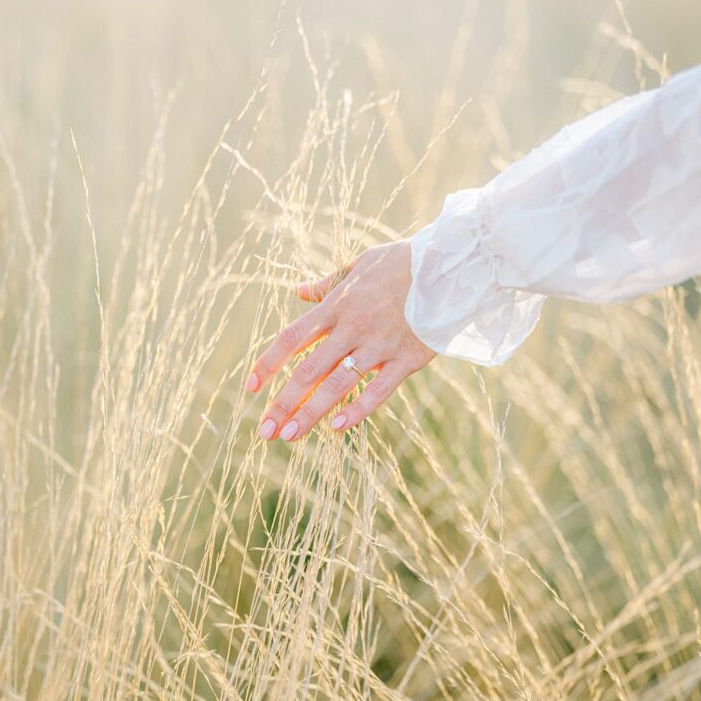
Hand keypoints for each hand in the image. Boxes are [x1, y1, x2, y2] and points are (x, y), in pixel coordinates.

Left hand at [246, 240, 436, 441]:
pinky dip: (357, 410)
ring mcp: (379, 346)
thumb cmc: (402, 263)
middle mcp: (352, 328)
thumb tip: (298, 290)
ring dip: (311, 413)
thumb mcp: (359, 265)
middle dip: (284, 402)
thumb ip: (327, 283)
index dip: (268, 363)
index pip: (292, 338)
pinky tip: (336, 428)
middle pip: (309, 370)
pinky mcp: (406, 360)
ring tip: (289, 436)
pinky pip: (378, 390)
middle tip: (264, 430)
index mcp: (337, 306)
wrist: (450, 266)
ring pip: (338, 385)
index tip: (251, 386)